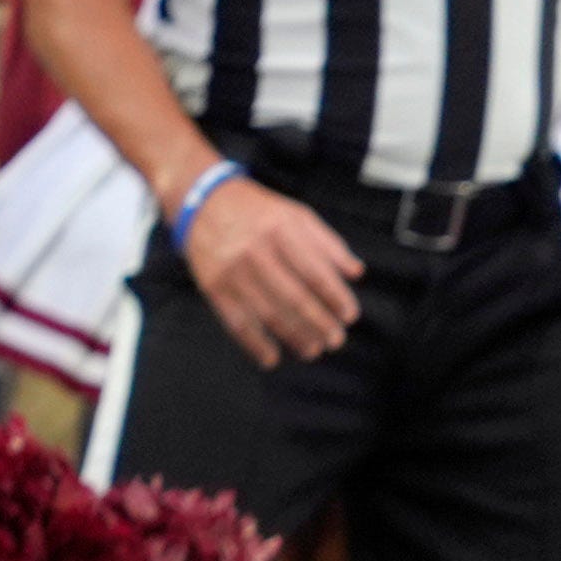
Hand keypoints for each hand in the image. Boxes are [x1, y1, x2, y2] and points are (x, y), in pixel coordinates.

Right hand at [177, 173, 363, 367]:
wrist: (204, 202)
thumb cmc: (259, 212)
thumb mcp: (298, 215)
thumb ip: (329, 244)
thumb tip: (356, 273)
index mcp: (282, 231)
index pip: (317, 272)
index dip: (336, 298)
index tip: (350, 316)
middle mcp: (256, 251)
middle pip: (294, 297)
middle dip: (319, 324)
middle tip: (336, 340)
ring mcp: (232, 271)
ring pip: (268, 313)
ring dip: (294, 337)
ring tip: (313, 350)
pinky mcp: (213, 286)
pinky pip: (236, 322)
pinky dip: (254, 344)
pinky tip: (271, 358)